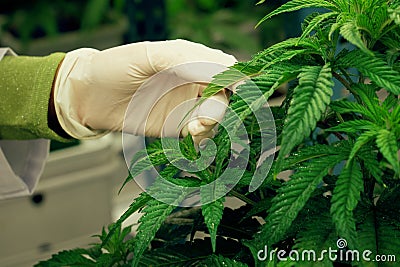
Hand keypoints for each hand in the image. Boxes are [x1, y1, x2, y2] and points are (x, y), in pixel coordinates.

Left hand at [54, 39, 235, 142]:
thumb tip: (223, 67)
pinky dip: (202, 139)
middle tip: (207, 117)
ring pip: (217, 118)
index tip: (243, 92)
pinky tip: (190, 137)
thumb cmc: (114, 67)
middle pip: (226, 96)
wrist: (88, 96)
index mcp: (190, 59)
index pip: (225, 68)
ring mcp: (186, 106)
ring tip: (194, 129)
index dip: (238, 80)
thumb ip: (186, 60)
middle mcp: (193, 82)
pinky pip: (201, 136)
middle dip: (222, 108)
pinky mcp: (177, 127)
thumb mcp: (149, 55)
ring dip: (212, 125)